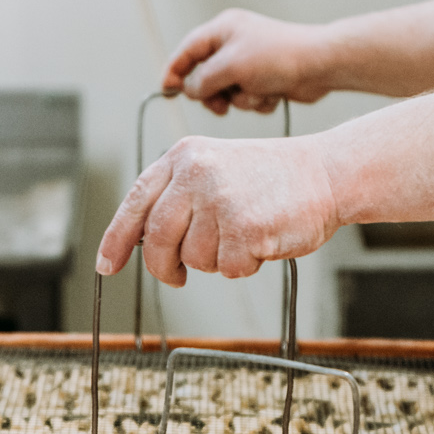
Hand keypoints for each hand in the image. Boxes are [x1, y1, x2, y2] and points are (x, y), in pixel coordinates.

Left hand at [97, 136, 340, 285]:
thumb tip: (143, 242)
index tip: (106, 265)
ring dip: (216, 260)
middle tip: (178, 277)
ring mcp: (220, 200)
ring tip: (244, 235)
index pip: (136, 203)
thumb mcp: (216, 168)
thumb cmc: (273, 178)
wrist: (327, 173)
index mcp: (184, 157)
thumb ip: (178, 196)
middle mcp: (196, 174)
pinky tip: (262, 241)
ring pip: (194, 258)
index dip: (116, 239)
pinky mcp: (245, 228)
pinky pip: (228, 269)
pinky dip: (244, 265)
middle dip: (165, 266)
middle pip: (158, 239)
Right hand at [164, 9, 334, 115]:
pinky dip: (258, 101)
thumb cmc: (276, 58)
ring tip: (258, 94)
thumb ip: (203, 80)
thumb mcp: (230, 67)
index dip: (174, 71)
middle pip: (206, 76)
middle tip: (220, 105)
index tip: (167, 92)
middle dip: (214, 94)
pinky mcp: (265, 79)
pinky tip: (273, 95)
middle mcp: (234, 44)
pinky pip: (248, 98)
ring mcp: (250, 62)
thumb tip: (190, 90)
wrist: (320, 66)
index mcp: (223, 30)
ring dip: (241, 99)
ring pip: (228, 91)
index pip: (187, 50)